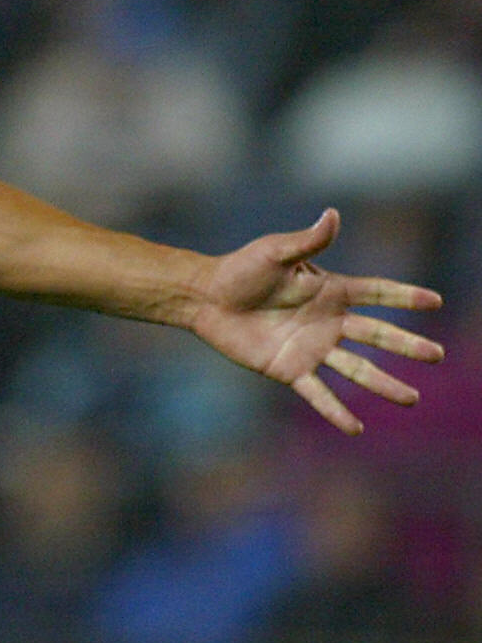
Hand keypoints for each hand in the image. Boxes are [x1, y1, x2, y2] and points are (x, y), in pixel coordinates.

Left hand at [190, 209, 443, 434]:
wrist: (206, 298)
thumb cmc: (240, 269)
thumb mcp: (275, 252)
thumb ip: (307, 242)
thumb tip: (332, 214)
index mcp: (330, 291)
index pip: (377, 293)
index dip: (405, 297)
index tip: (435, 301)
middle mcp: (328, 321)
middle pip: (376, 335)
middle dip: (407, 345)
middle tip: (437, 355)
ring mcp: (312, 348)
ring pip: (357, 368)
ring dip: (384, 384)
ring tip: (411, 399)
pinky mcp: (290, 369)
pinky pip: (318, 393)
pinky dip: (335, 411)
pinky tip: (355, 429)